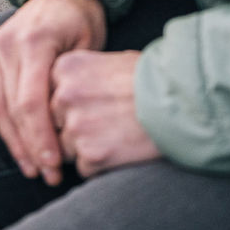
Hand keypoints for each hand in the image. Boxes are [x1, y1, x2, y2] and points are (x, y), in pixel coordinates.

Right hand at [0, 0, 108, 185]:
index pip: (31, 102)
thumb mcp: (88, 46)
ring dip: (9, 141)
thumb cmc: (81, 19)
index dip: (41, 137)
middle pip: (11, 108)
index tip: (55, 164)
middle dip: (29, 147)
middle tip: (47, 175)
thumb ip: (70, 82)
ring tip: (28, 167)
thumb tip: (66, 128)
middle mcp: (6, 46)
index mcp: (34, 43)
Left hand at [51, 50, 157, 177]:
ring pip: (65, 149)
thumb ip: (78, 77)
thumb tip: (58, 93)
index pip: (46, 96)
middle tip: (104, 124)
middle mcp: (63, 96)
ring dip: (85, 149)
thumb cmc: (152, 79)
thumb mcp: (109, 61)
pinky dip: (101, 165)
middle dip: (72, 129)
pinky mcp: (91, 155)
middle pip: (52, 124)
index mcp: (63, 68)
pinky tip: (123, 149)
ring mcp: (75, 127)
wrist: (184, 103)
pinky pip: (84, 168)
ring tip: (116, 135)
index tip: (86, 108)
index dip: (65, 106)